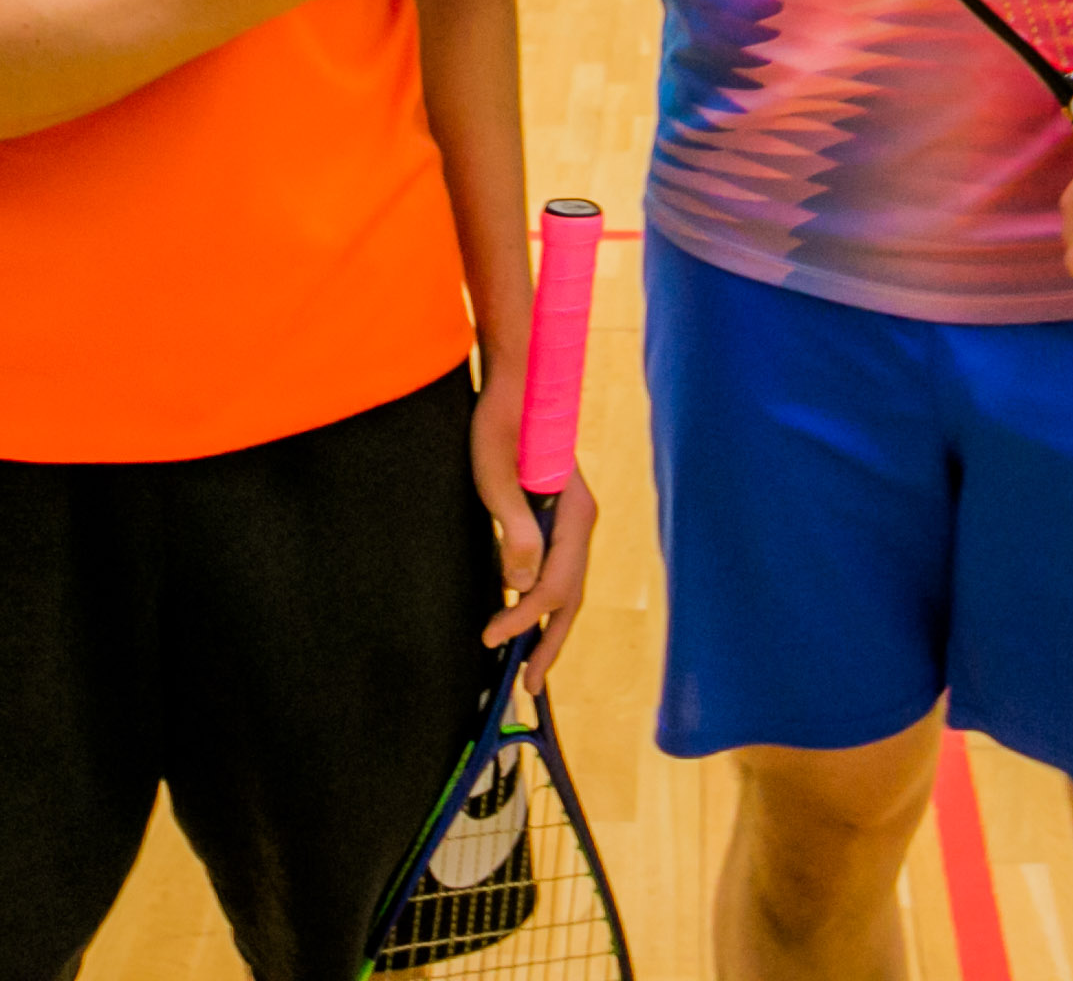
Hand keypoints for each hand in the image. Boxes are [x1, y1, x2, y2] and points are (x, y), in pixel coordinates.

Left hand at [471, 366, 597, 680]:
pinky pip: (556, 571)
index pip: (555, 585)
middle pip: (570, 597)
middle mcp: (581, 524)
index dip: (523, 617)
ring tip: (530, 666)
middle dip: (549, 642)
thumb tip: (520, 586)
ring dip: (547, 627)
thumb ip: (514, 530)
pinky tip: (523, 613)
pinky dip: (543, 601)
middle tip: (530, 686)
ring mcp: (571, 522)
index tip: (491, 638)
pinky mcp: (556, 518)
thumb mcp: (497, 478)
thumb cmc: (500, 426)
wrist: (515, 387)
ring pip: (566, 588)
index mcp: (575, 516)